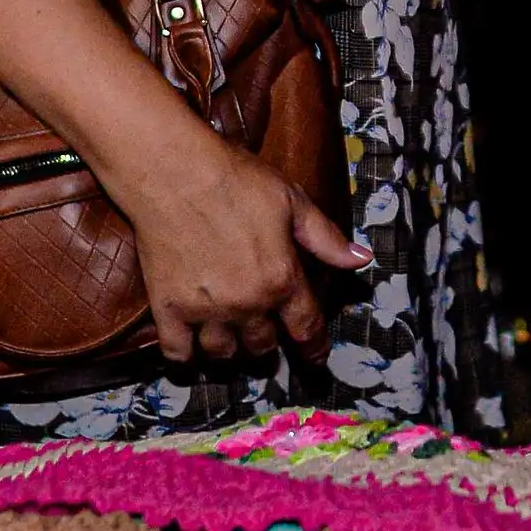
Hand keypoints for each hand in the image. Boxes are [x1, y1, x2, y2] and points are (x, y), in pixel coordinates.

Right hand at [107, 134, 371, 363]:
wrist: (174, 173)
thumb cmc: (236, 181)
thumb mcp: (292, 202)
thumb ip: (326, 238)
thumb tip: (361, 260)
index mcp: (281, 279)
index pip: (305, 327)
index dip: (313, 346)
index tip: (315, 357)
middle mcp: (246, 304)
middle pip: (262, 345)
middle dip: (267, 342)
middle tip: (264, 333)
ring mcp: (205, 311)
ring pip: (222, 353)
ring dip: (230, 348)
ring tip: (230, 336)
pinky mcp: (168, 309)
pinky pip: (178, 353)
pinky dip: (186, 355)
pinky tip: (191, 344)